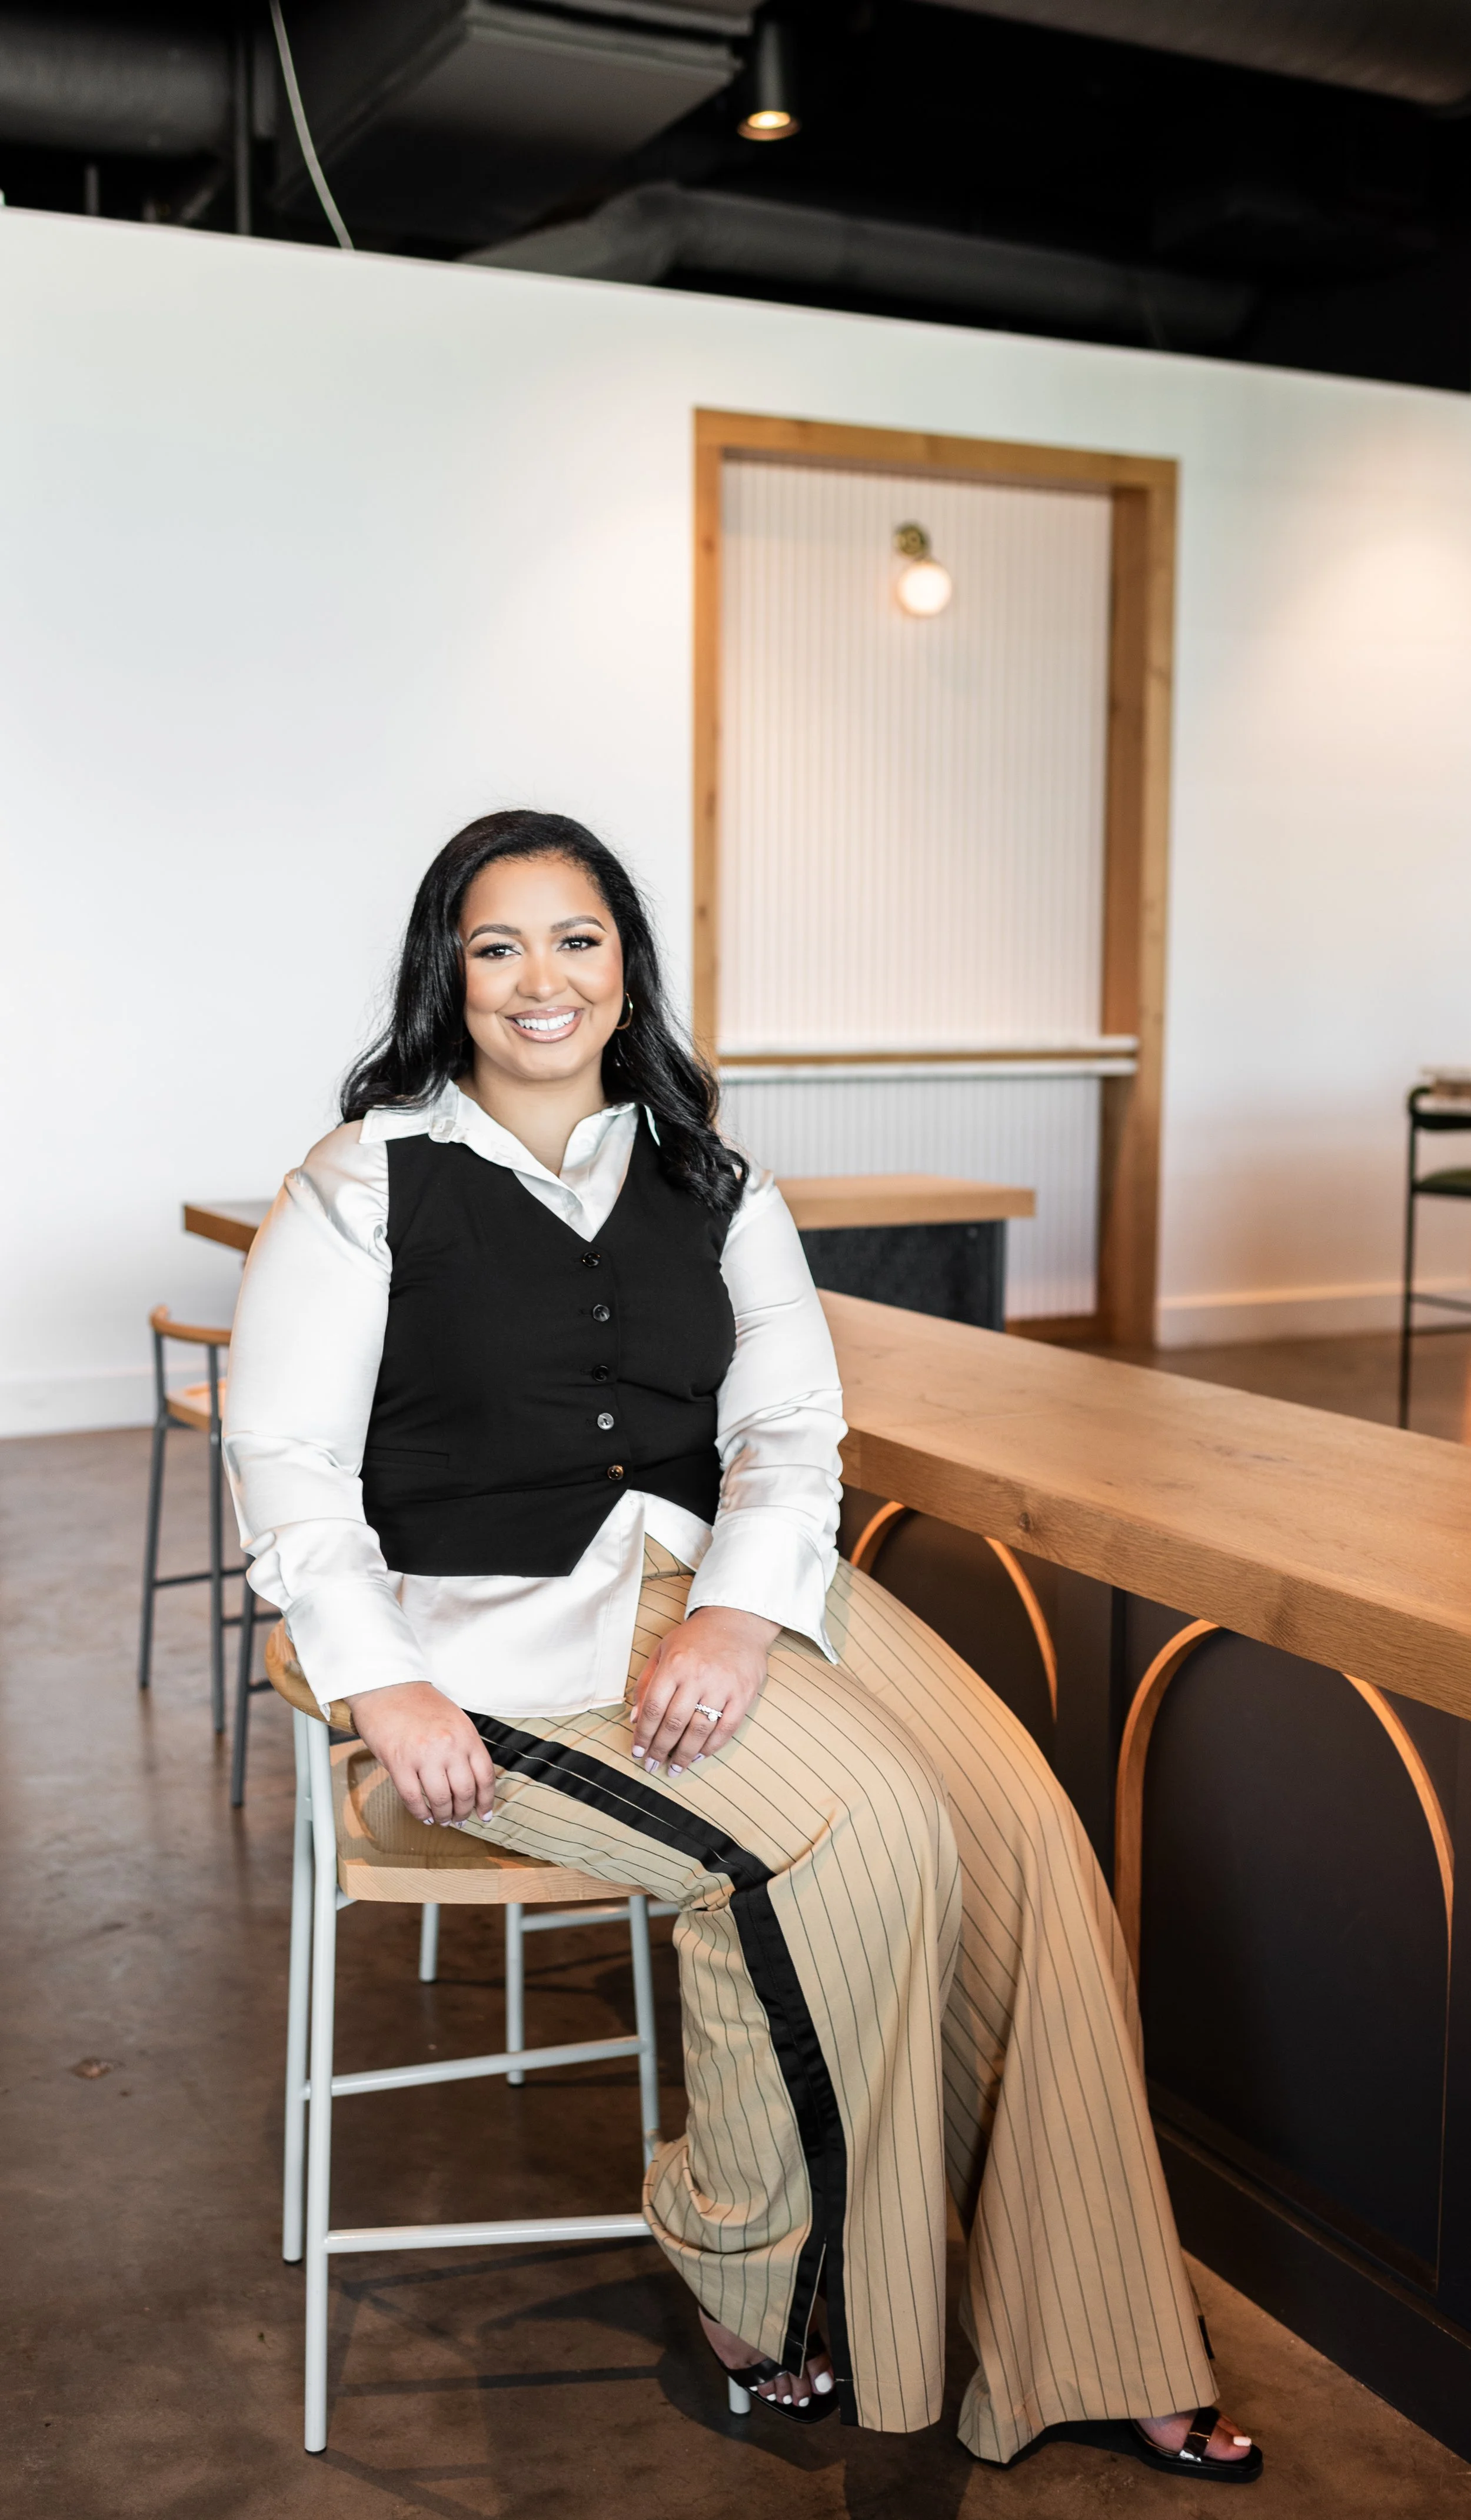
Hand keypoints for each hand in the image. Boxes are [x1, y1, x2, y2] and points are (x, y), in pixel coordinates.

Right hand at [345, 1680, 496, 1825]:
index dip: (486, 1800)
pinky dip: (420, 1813)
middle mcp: (449, 1747)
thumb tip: (472, 1780)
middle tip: (460, 1819)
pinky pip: (413, 1798)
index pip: (485, 1776)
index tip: (485, 1814)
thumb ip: (465, 1747)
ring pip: (441, 1800)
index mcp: (466, 1735)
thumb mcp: (454, 1719)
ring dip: (443, 1816)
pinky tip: (423, 1816)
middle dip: (464, 1812)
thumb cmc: (419, 1702)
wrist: (386, 1687)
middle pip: (465, 1792)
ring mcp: (424, 1756)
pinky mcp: (399, 1763)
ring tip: (442, 1819)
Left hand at [631, 1605, 779, 1776]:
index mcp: (674, 1664)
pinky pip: (726, 1729)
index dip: (643, 1735)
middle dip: (660, 1750)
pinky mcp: (744, 1694)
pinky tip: (699, 1756)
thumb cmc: (696, 1638)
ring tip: (675, 1768)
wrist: (737, 1620)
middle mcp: (697, 1676)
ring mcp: (723, 1686)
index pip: (653, 1708)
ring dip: (684, 1755)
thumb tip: (635, 1719)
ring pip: (699, 1731)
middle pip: (673, 1724)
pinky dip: (711, 1747)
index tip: (638, 1752)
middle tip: (653, 1765)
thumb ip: (646, 1683)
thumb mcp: (663, 1650)